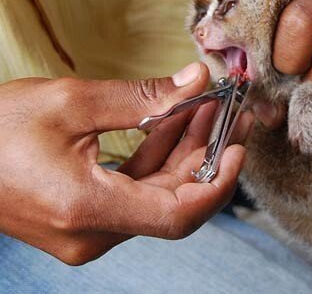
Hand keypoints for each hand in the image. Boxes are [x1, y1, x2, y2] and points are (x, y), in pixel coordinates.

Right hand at [0, 63, 252, 264]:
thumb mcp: (71, 102)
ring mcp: (88, 229)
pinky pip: (135, 190)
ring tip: (209, 107)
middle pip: (173, 199)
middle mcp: (92, 233)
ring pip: (156, 193)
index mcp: (87, 209)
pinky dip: (157, 158)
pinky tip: (176, 122)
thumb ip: (143, 96)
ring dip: (184, 151)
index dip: (217, 182)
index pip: (178, 214)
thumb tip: (195, 80)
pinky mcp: (85, 217)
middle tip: (232, 112)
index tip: (238, 146)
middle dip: (207, 153)